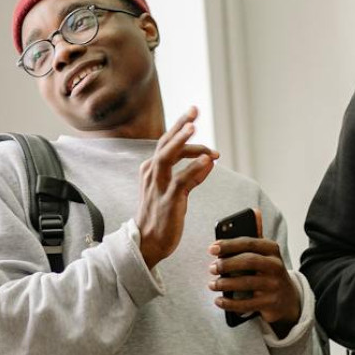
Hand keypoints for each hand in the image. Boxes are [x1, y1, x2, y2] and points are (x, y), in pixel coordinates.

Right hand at [135, 106, 218, 268]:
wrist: (146, 244)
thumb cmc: (160, 217)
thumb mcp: (173, 191)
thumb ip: (190, 175)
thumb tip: (208, 160)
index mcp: (151, 170)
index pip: (165, 143)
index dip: (179, 128)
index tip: (192, 115)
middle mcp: (151, 174)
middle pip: (164, 143)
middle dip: (179, 126)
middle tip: (193, 110)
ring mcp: (158, 187)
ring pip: (167, 157)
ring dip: (182, 141)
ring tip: (195, 127)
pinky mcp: (168, 201)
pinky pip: (181, 181)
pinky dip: (194, 169)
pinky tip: (207, 161)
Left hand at [209, 209, 300, 332]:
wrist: (288, 299)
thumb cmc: (267, 270)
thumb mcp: (265, 252)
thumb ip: (255, 234)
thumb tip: (254, 211)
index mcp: (272, 249)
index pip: (249, 243)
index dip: (228, 245)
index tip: (211, 248)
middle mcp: (276, 266)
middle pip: (248, 262)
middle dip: (226, 264)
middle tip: (211, 268)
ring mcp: (275, 286)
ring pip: (247, 283)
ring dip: (225, 285)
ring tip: (212, 284)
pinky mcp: (271, 303)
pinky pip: (248, 304)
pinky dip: (230, 303)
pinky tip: (219, 301)